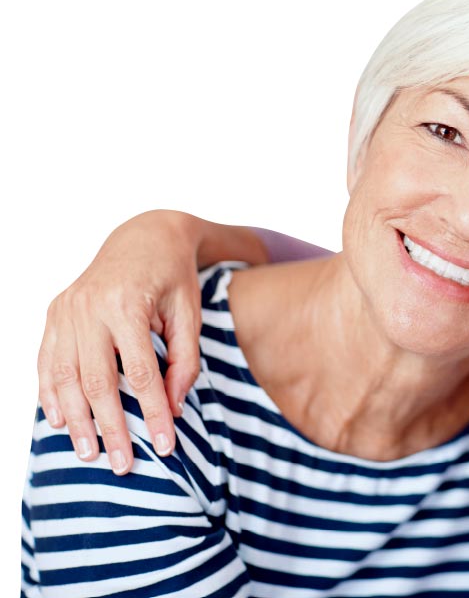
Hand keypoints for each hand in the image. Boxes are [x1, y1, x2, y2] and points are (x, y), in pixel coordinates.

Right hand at [37, 210, 205, 472]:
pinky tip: (59, 421)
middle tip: (123, 465)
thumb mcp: (190, 314)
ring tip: (88, 454)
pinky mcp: (55, 312)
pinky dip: (50, 393)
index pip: (142, 375)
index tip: (164, 447)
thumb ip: (184, 361)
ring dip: (75, 420)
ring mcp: (66, 310)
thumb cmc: (174, 277)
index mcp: (128, 305)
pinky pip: (46, 360)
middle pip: (97, 382)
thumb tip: (173, 408)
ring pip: (64, 376)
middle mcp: (90, 308)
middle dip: (109, 428)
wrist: (144, 236)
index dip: (152, 414)